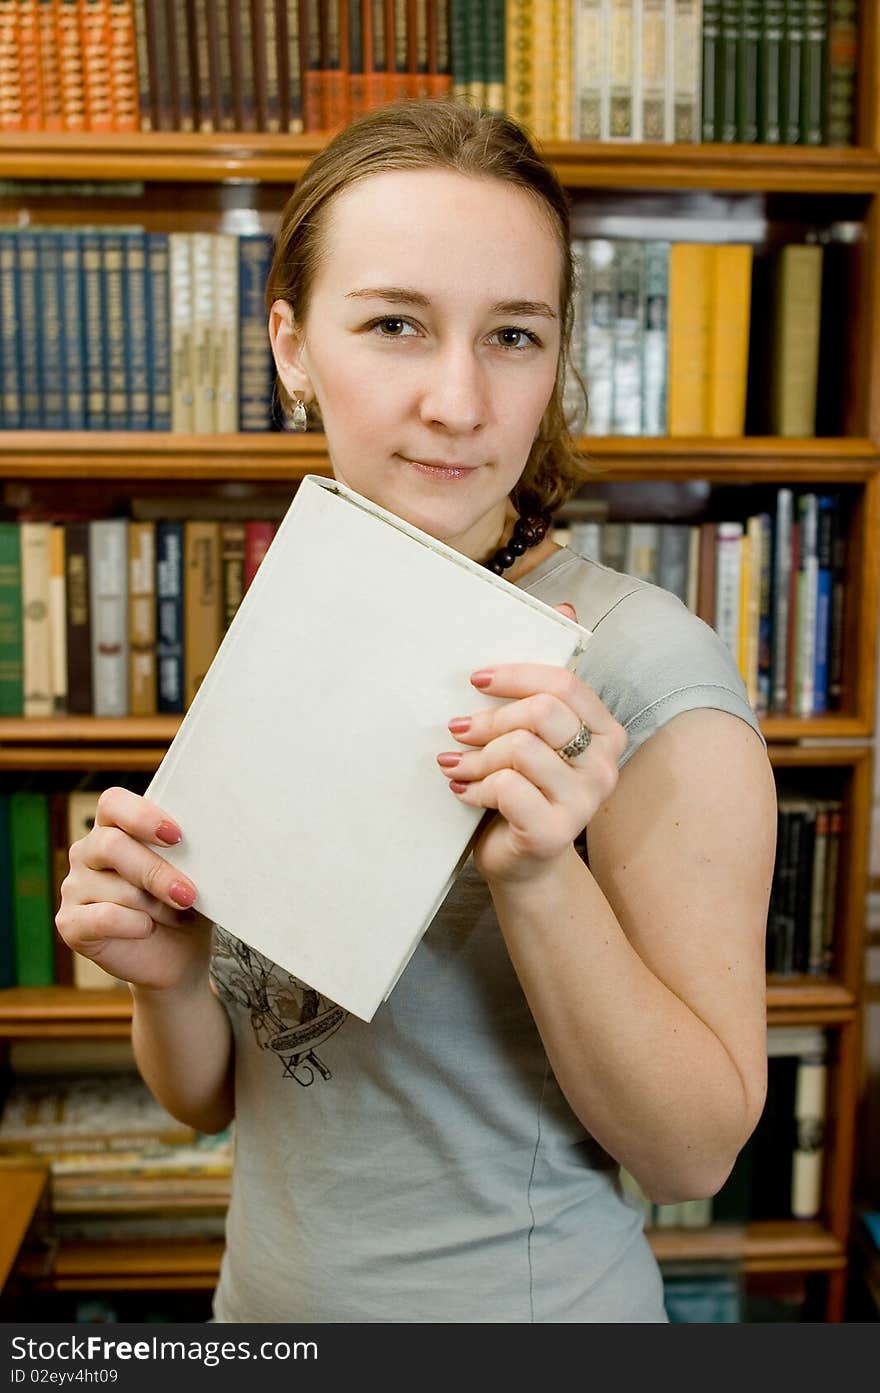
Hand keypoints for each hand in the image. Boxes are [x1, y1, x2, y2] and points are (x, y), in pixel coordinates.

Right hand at [55, 787, 210, 991]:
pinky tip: (147, 929)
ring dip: (155, 905)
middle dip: (156, 872)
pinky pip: (103, 917)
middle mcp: (88, 852)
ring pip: (115, 887)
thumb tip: (209, 841)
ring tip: (175, 915)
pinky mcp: (70, 923)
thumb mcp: (193, 873)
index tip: (176, 836)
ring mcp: (75, 887)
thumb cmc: (185, 904)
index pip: (113, 803)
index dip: (142, 816)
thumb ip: (188, 851)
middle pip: (112, 845)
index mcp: (115, 828)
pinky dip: (134, 925)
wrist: (179, 955)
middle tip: (188, 894)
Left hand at [436, 604, 626, 885]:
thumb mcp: (534, 734)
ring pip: (520, 749)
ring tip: (456, 765)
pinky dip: (475, 787)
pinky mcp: (556, 831)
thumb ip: (545, 683)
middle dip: (489, 718)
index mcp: (604, 732)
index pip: (564, 683)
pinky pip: (507, 788)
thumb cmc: (523, 792)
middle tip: (456, 729)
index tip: (476, 680)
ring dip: (475, 756)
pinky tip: (464, 794)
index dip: (514, 675)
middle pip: (542, 712)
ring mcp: (585, 801)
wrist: (524, 866)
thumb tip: (564, 608)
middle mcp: (605, 765)